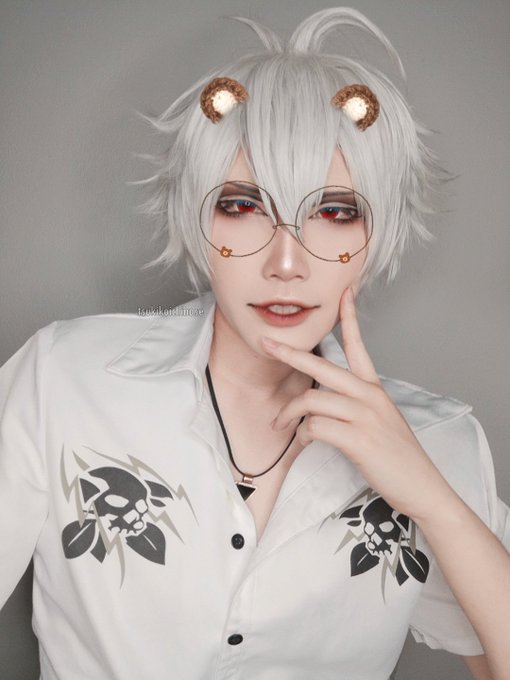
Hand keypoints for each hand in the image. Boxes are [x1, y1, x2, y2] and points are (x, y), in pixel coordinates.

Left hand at [262, 287, 451, 520]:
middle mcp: (369, 395)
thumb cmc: (396, 456)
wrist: (421, 486)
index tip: (344, 292)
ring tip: (281, 426)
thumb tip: (320, 402)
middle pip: (322, 365)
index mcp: (374, 388)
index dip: (350, 317)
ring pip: (312, 398)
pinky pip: (315, 426)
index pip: (359, 345)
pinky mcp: (358, 438)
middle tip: (267, 344)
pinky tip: (304, 442)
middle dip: (290, 353)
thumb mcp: (379, 420)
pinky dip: (302, 435)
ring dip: (289, 413)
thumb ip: (354, 405)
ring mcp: (365, 416)